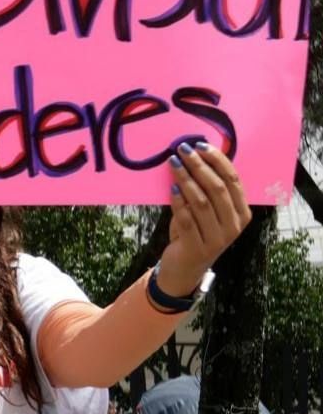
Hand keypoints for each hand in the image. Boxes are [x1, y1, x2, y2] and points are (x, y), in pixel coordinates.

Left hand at [156, 141, 251, 297]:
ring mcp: (217, 238)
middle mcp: (234, 226)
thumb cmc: (195, 232)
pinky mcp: (197, 247)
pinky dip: (179, 201)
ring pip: (202, 202)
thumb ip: (206, 190)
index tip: (200, 145)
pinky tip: (172, 188)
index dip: (217, 161)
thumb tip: (192, 156)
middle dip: (199, 166)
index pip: (234, 180)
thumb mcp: (207, 211)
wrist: (185, 268)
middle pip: (218, 189)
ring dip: (186, 179)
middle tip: (182, 150)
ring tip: (173, 164)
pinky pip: (187, 219)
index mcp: (242, 213)